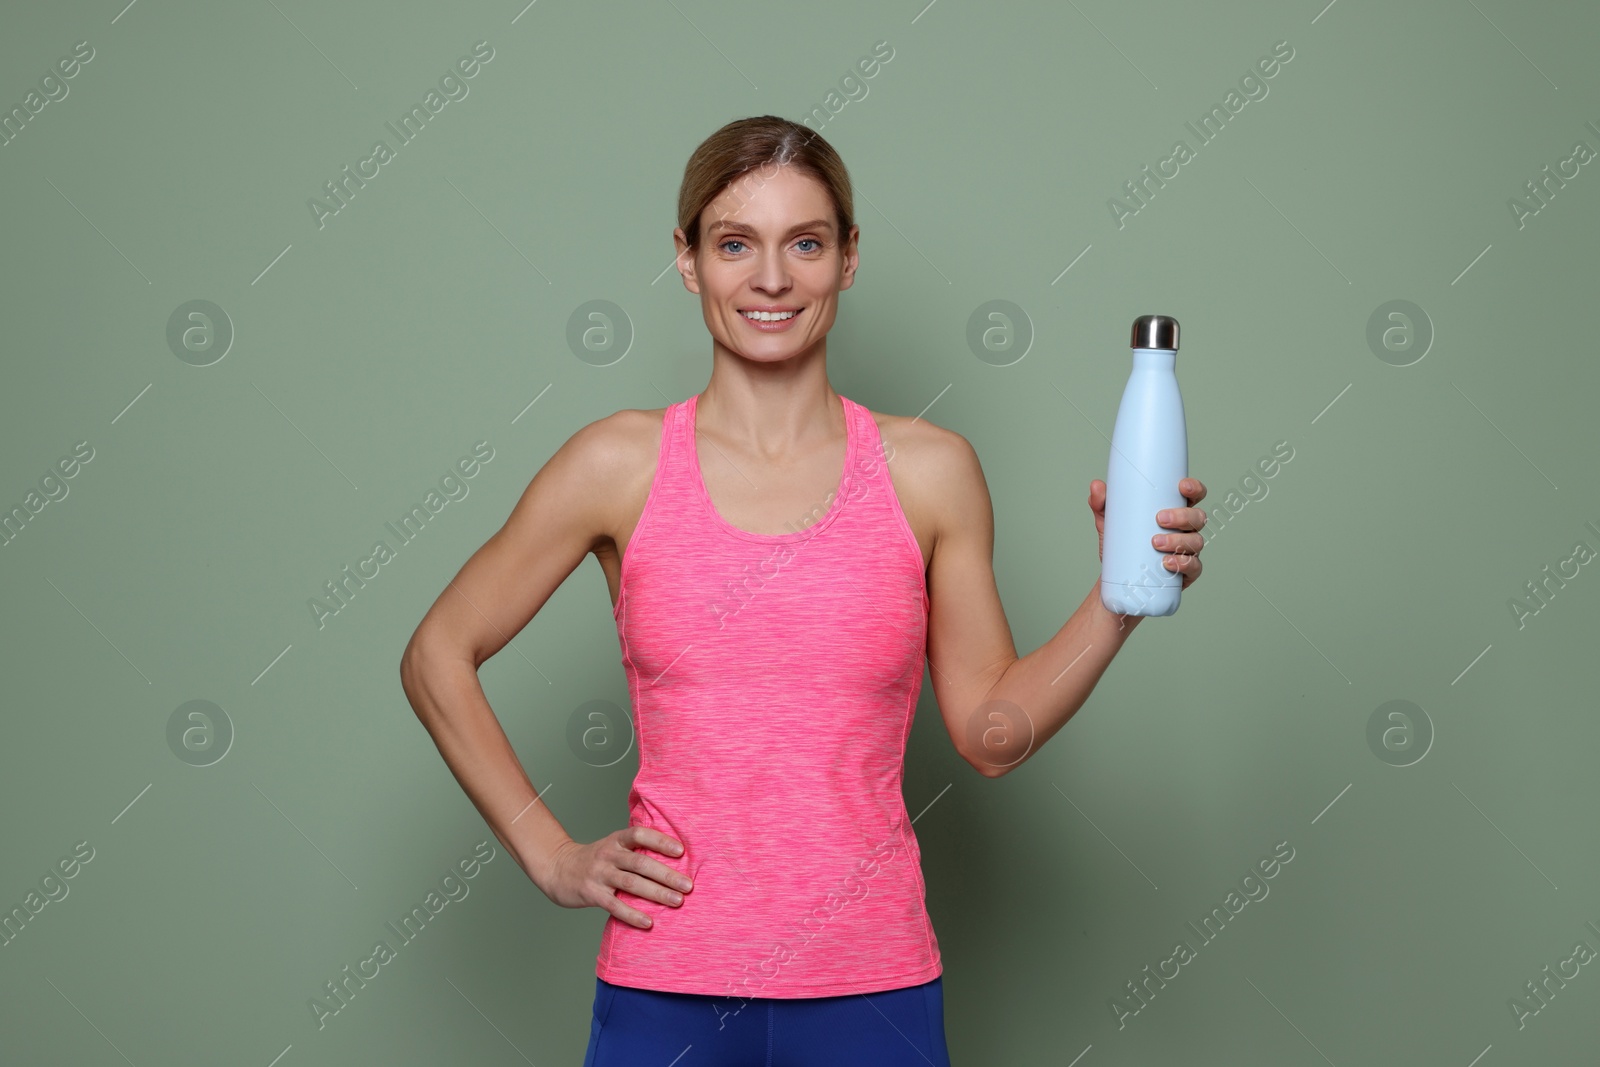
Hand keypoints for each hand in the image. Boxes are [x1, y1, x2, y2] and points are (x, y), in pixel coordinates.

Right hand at [537, 827, 693, 929]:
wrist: (557, 869)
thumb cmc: (594, 860)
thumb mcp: (612, 847)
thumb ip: (636, 851)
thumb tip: (673, 860)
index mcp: (616, 840)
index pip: (640, 835)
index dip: (661, 841)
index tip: (681, 851)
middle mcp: (609, 854)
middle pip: (641, 863)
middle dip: (667, 875)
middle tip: (688, 885)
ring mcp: (599, 874)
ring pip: (632, 883)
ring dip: (657, 893)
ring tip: (677, 901)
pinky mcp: (592, 893)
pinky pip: (615, 905)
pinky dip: (633, 915)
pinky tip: (648, 923)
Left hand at [1088, 477, 1208, 589]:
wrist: (1118, 580)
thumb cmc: (1122, 546)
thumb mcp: (1110, 523)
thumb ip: (1102, 504)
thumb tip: (1096, 486)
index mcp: (1174, 511)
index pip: (1193, 496)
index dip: (1194, 488)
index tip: (1182, 487)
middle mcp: (1185, 530)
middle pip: (1198, 517)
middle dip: (1182, 516)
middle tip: (1160, 519)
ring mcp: (1188, 551)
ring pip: (1196, 541)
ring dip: (1178, 540)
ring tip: (1155, 542)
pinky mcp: (1186, 573)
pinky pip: (1194, 567)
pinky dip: (1182, 564)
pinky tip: (1167, 562)